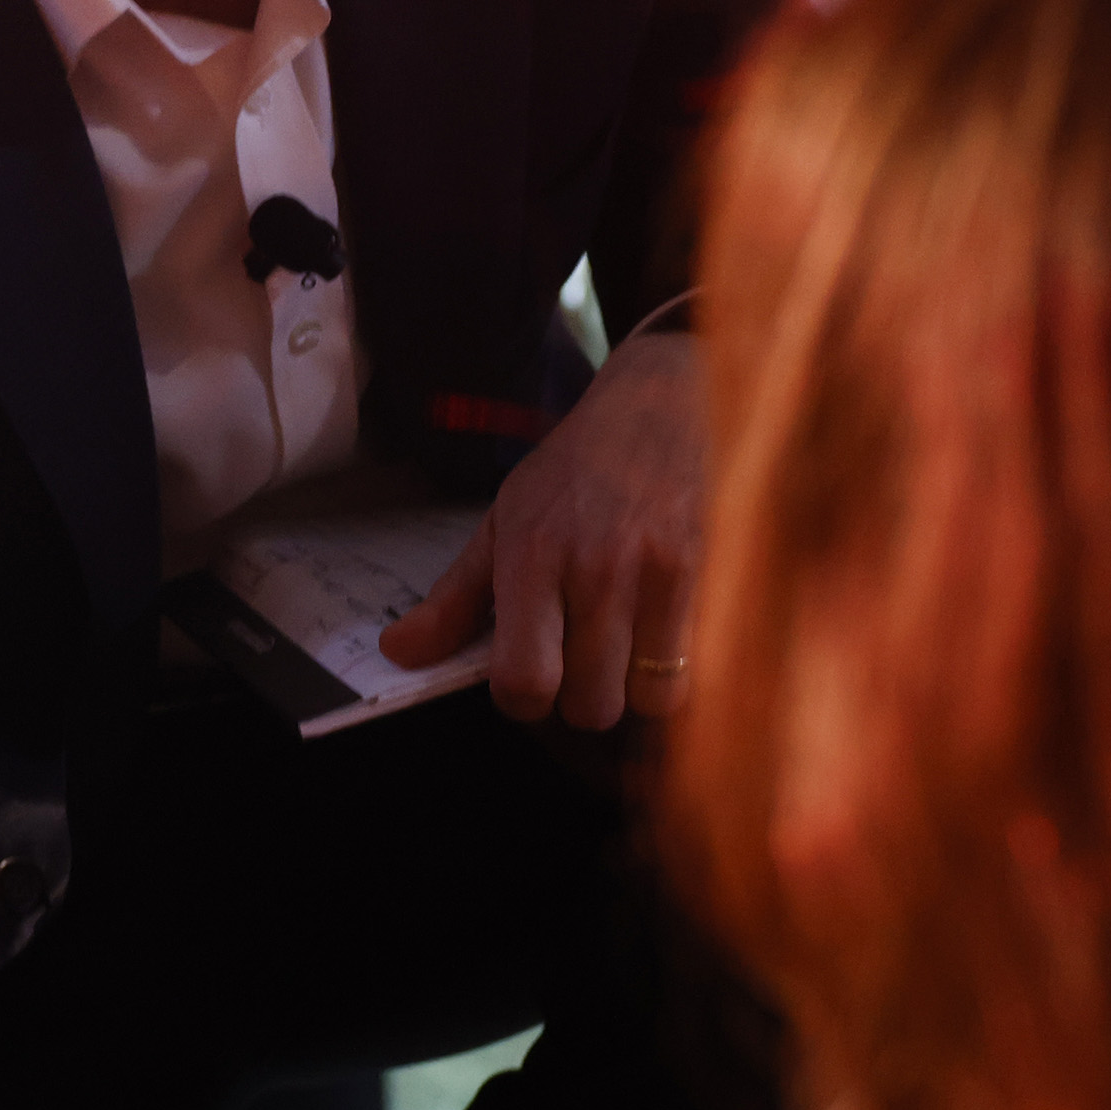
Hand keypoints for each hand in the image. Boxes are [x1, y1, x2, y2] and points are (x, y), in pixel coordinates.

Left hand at [378, 327, 704, 730]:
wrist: (666, 405)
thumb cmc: (576, 470)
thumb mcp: (503, 521)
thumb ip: (453, 598)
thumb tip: (398, 654)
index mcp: (533, 558)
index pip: (525, 682)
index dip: (524, 702)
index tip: (531, 680)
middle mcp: (596, 570)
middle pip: (591, 704)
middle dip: (582, 699)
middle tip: (582, 661)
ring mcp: (659, 574)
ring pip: (651, 698)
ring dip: (636, 690)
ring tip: (628, 650)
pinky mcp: (712, 575)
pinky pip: (700, 668)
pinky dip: (682, 669)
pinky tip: (666, 635)